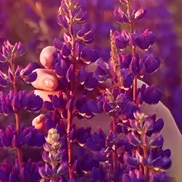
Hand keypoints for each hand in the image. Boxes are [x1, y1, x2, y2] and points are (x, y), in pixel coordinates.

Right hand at [28, 46, 164, 132]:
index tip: (51, 58)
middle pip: (43, 76)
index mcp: (81, 69)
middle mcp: (69, 85)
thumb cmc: (135, 94)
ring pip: (41, 97)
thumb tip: (91, 64)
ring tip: (54, 99)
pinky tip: (41, 123)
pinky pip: (47, 124)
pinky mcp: (67, 126)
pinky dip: (40, 122)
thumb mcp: (123, 79)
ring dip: (40, 96)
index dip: (50, 55)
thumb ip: (105, 72)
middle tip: (55, 83)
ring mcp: (66, 106)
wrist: (142, 121)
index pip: (58, 58)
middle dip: (43, 76)